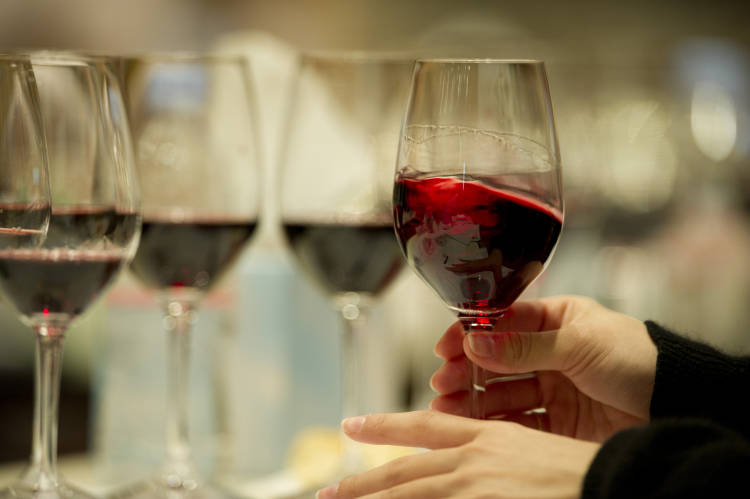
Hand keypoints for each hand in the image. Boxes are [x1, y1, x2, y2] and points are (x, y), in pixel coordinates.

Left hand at [316, 410, 599, 498]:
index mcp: (488, 439)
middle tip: (326, 491)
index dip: (385, 424)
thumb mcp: (534, 456)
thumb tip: (474, 476)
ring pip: (409, 494)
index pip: (424, 426)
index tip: (353, 424)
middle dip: (361, 482)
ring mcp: (475, 489)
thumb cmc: (587, 473)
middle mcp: (474, 461)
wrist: (619, 483)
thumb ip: (496, 464)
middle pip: (404, 470)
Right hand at [431, 296, 656, 441]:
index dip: (471, 334)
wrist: (678, 402)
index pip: (502, 323)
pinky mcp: (559, 421)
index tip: (446, 347)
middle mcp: (550, 352)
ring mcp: (553, 387)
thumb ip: (524, 346)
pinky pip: (518, 421)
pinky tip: (475, 424)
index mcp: (556, 320)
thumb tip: (475, 341)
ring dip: (473, 398)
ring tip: (447, 406)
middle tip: (442, 381)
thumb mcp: (578, 344)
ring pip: (502, 393)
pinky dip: (494, 423)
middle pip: (496, 360)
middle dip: (466, 369)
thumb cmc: (639, 359)